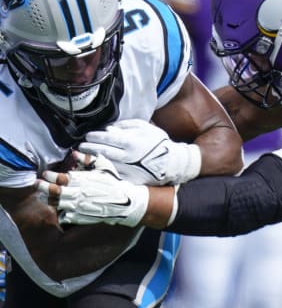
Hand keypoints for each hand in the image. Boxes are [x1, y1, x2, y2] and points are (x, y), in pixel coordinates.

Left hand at [37, 155, 148, 226]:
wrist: (125, 201)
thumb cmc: (114, 182)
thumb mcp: (103, 166)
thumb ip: (87, 159)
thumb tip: (74, 154)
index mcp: (80, 180)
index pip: (58, 178)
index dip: (49, 176)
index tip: (45, 174)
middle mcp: (77, 194)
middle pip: (54, 191)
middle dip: (43, 187)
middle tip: (38, 184)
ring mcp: (79, 207)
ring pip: (57, 204)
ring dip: (48, 199)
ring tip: (44, 196)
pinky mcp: (82, 217)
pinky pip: (66, 216)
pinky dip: (60, 212)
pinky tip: (59, 208)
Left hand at [79, 118, 200, 184]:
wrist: (174, 163)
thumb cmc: (158, 143)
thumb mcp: (144, 128)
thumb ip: (125, 126)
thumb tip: (108, 129)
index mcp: (131, 142)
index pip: (106, 138)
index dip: (94, 137)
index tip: (88, 136)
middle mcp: (128, 157)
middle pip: (102, 152)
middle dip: (89, 148)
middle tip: (81, 146)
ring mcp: (129, 170)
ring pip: (104, 165)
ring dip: (92, 160)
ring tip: (84, 156)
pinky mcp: (132, 181)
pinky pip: (113, 176)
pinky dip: (102, 172)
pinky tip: (96, 168)